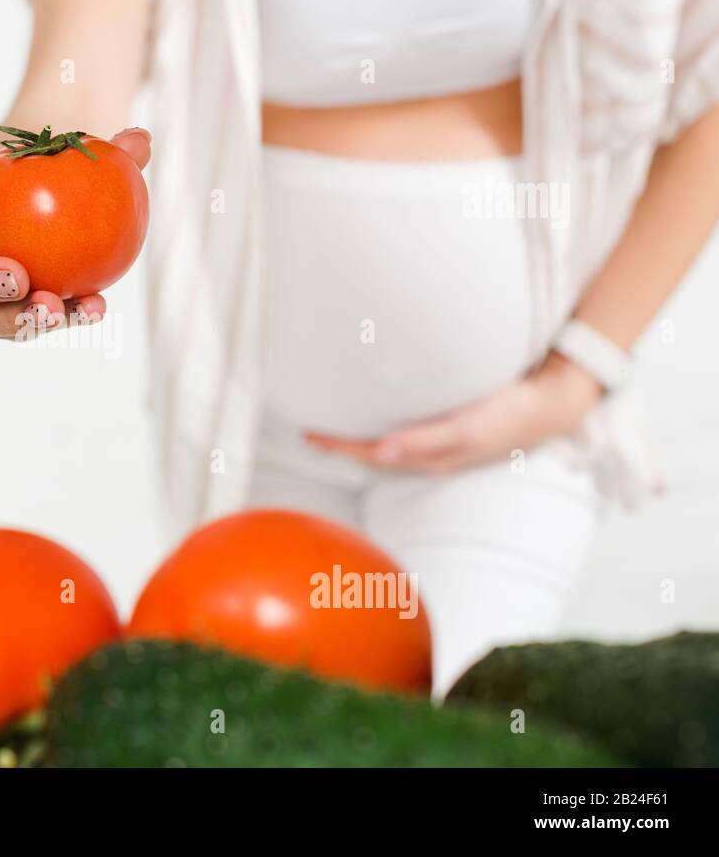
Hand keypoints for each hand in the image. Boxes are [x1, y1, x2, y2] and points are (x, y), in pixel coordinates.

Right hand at [0, 127, 150, 338]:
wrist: (50, 203)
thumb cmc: (41, 169)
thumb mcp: (58, 151)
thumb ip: (94, 147)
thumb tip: (138, 141)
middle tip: (15, 276)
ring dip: (12, 319)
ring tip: (55, 307)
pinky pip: (24, 325)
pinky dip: (62, 317)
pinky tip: (95, 307)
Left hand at [304, 353, 603, 472]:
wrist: (553, 406)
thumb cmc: (511, 415)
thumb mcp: (469, 428)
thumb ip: (426, 440)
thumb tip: (382, 453)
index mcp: (431, 455)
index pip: (371, 454)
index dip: (339, 446)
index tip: (308, 434)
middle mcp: (432, 454)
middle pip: (374, 454)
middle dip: (342, 445)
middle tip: (311, 430)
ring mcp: (443, 444)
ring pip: (390, 446)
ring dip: (361, 438)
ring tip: (336, 424)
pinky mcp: (454, 430)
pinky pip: (408, 434)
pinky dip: (386, 428)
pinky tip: (381, 416)